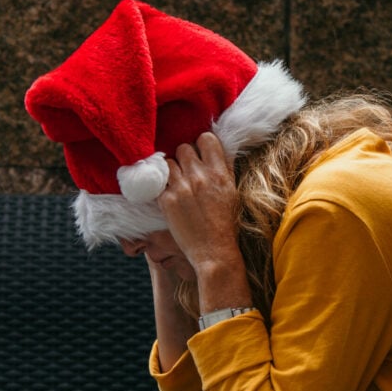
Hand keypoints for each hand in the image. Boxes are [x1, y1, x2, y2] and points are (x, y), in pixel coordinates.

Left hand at [157, 132, 243, 274]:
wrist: (214, 251)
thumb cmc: (226, 223)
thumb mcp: (232, 191)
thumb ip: (224, 168)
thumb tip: (218, 149)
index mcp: (219, 173)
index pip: (205, 139)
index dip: (201, 145)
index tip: (201, 155)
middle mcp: (199, 177)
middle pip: (183, 148)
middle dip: (185, 157)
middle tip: (187, 171)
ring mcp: (180, 188)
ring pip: (168, 162)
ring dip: (172, 170)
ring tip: (177, 183)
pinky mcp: (166, 200)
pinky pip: (158, 181)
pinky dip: (162, 186)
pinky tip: (169, 195)